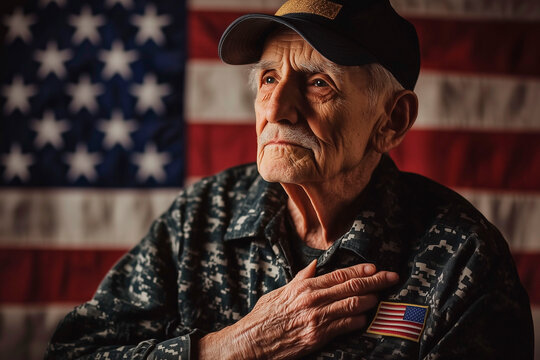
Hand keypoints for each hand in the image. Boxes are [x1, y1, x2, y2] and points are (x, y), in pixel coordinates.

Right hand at [197, 261, 398, 359]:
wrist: (253, 341)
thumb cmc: (265, 316)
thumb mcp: (280, 291)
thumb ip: (300, 278)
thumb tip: (315, 265)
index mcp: (305, 286)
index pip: (340, 274)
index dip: (362, 270)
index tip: (376, 267)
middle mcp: (313, 298)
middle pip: (352, 286)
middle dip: (376, 281)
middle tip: (392, 277)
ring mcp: (317, 317)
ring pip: (353, 304)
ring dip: (370, 300)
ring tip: (380, 298)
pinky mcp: (318, 336)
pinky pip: (345, 326)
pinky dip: (358, 321)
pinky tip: (364, 319)